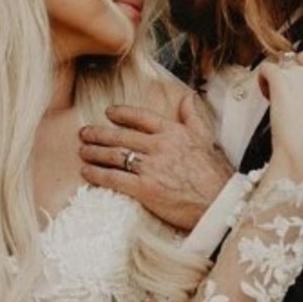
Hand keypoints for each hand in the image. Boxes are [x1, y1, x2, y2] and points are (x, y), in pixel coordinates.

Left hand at [79, 93, 234, 230]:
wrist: (220, 203)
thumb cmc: (216, 174)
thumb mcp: (206, 138)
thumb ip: (192, 116)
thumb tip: (186, 97)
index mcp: (173, 132)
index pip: (141, 117)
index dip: (121, 113)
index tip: (108, 113)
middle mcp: (159, 146)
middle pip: (121, 135)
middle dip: (98, 134)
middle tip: (84, 133)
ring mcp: (150, 167)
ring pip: (114, 155)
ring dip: (94, 152)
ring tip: (82, 151)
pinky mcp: (144, 189)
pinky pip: (114, 178)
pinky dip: (97, 174)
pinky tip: (87, 171)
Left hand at [258, 43, 302, 181]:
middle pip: (300, 56)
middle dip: (293, 70)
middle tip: (289, 90)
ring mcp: (298, 72)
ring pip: (282, 63)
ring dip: (278, 76)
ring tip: (276, 97)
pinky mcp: (279, 78)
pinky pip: (265, 68)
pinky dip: (263, 79)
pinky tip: (266, 93)